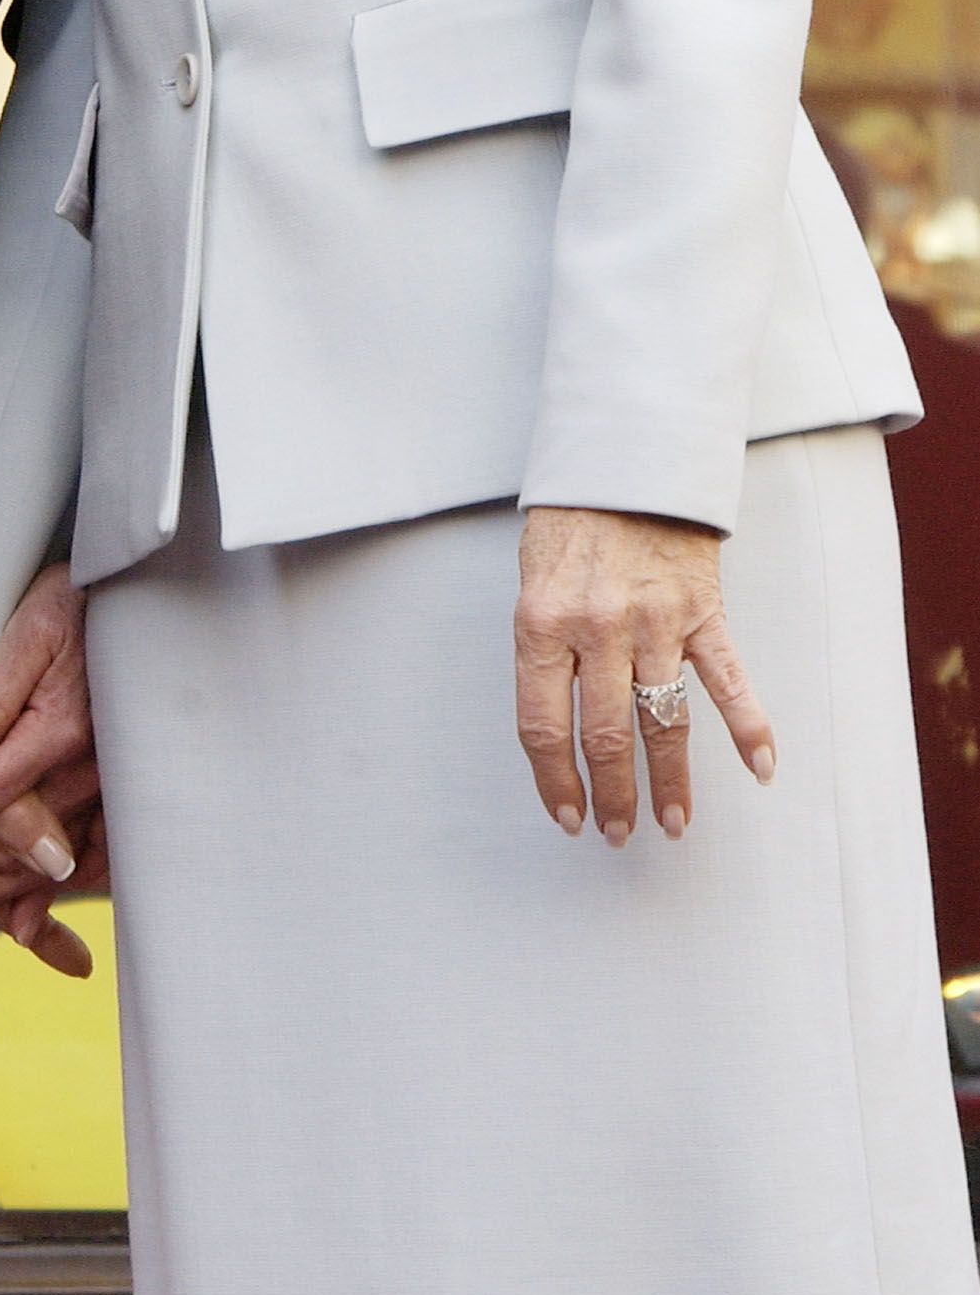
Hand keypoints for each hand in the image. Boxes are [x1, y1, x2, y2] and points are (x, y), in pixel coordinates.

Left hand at [0, 564, 102, 975]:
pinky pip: (91, 866)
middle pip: (14, 847)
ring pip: (47, 867)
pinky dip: (56, 896)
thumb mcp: (26, 632)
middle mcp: (93, 773)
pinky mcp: (121, 797)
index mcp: (62, 731)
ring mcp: (111, 791)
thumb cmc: (75, 605)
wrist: (141, 600)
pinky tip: (28, 916)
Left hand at [516, 505, 775, 845]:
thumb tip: (555, 723)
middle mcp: (596, 630)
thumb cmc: (572, 521)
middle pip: (603, 736)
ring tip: (672, 824)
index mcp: (541, 624)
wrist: (624, 459)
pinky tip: (761, 769)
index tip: (568, 816)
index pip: (542, 726)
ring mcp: (653, 623)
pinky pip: (729, 680)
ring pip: (663, 721)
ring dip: (670, 782)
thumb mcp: (533, 581)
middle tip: (618, 835)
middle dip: (612, 795)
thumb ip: (544, 648)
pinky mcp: (701, 612)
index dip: (554, 782)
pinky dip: (749, 728)